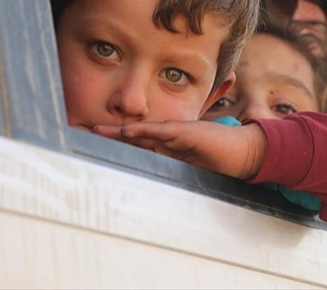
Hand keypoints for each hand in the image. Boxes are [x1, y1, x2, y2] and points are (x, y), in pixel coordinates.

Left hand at [93, 121, 266, 179]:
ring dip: (119, 132)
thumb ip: (172, 173)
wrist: (240, 152)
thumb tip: (152, 194)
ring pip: (142, 131)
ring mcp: (176, 133)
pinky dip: (143, 130)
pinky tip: (128, 131)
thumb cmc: (218, 161)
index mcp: (167, 147)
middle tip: (86, 132)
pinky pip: (161, 131)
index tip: (96, 144)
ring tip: (98, 131)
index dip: (117, 143)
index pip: (137, 144)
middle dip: (110, 135)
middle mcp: (168, 138)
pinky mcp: (186, 131)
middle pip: (133, 136)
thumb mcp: (189, 171)